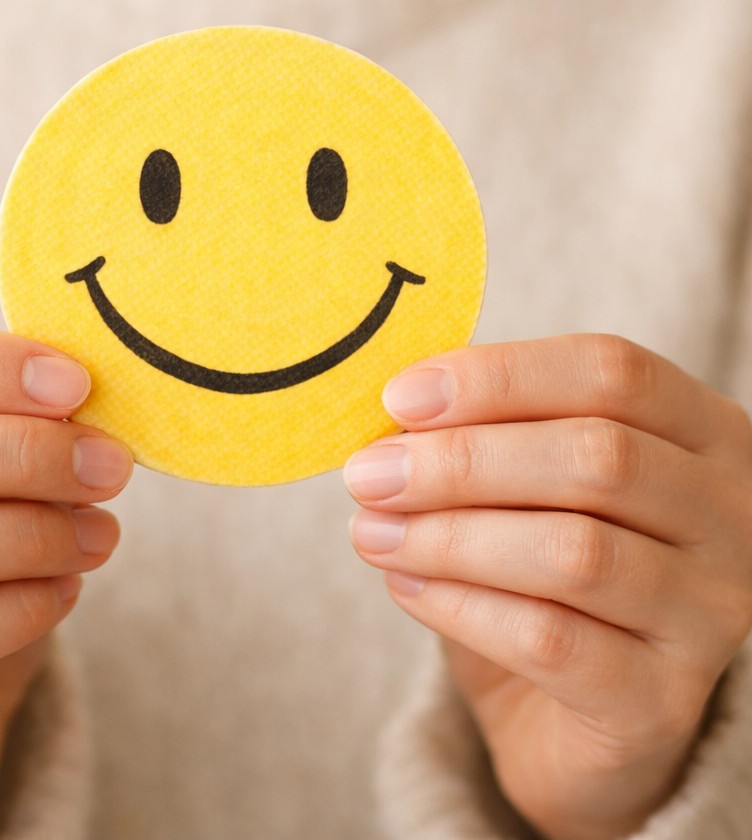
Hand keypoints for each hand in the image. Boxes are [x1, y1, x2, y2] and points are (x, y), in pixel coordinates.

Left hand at [345, 335, 751, 839]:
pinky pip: (549, 640)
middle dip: (461, 461)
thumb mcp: (518, 483)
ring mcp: (710, 611)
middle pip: (596, 457)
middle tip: (367, 473)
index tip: (400, 396)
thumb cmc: (539, 568)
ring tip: (370, 531)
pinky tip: (405, 585)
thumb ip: (477, 435)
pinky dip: (459, 605)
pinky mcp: (662, 698)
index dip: (499, 377)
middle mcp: (728, 514)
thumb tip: (395, 413)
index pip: (611, 372)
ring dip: (448, 535)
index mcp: (700, 432)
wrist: (570, 712)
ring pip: (573, 551)